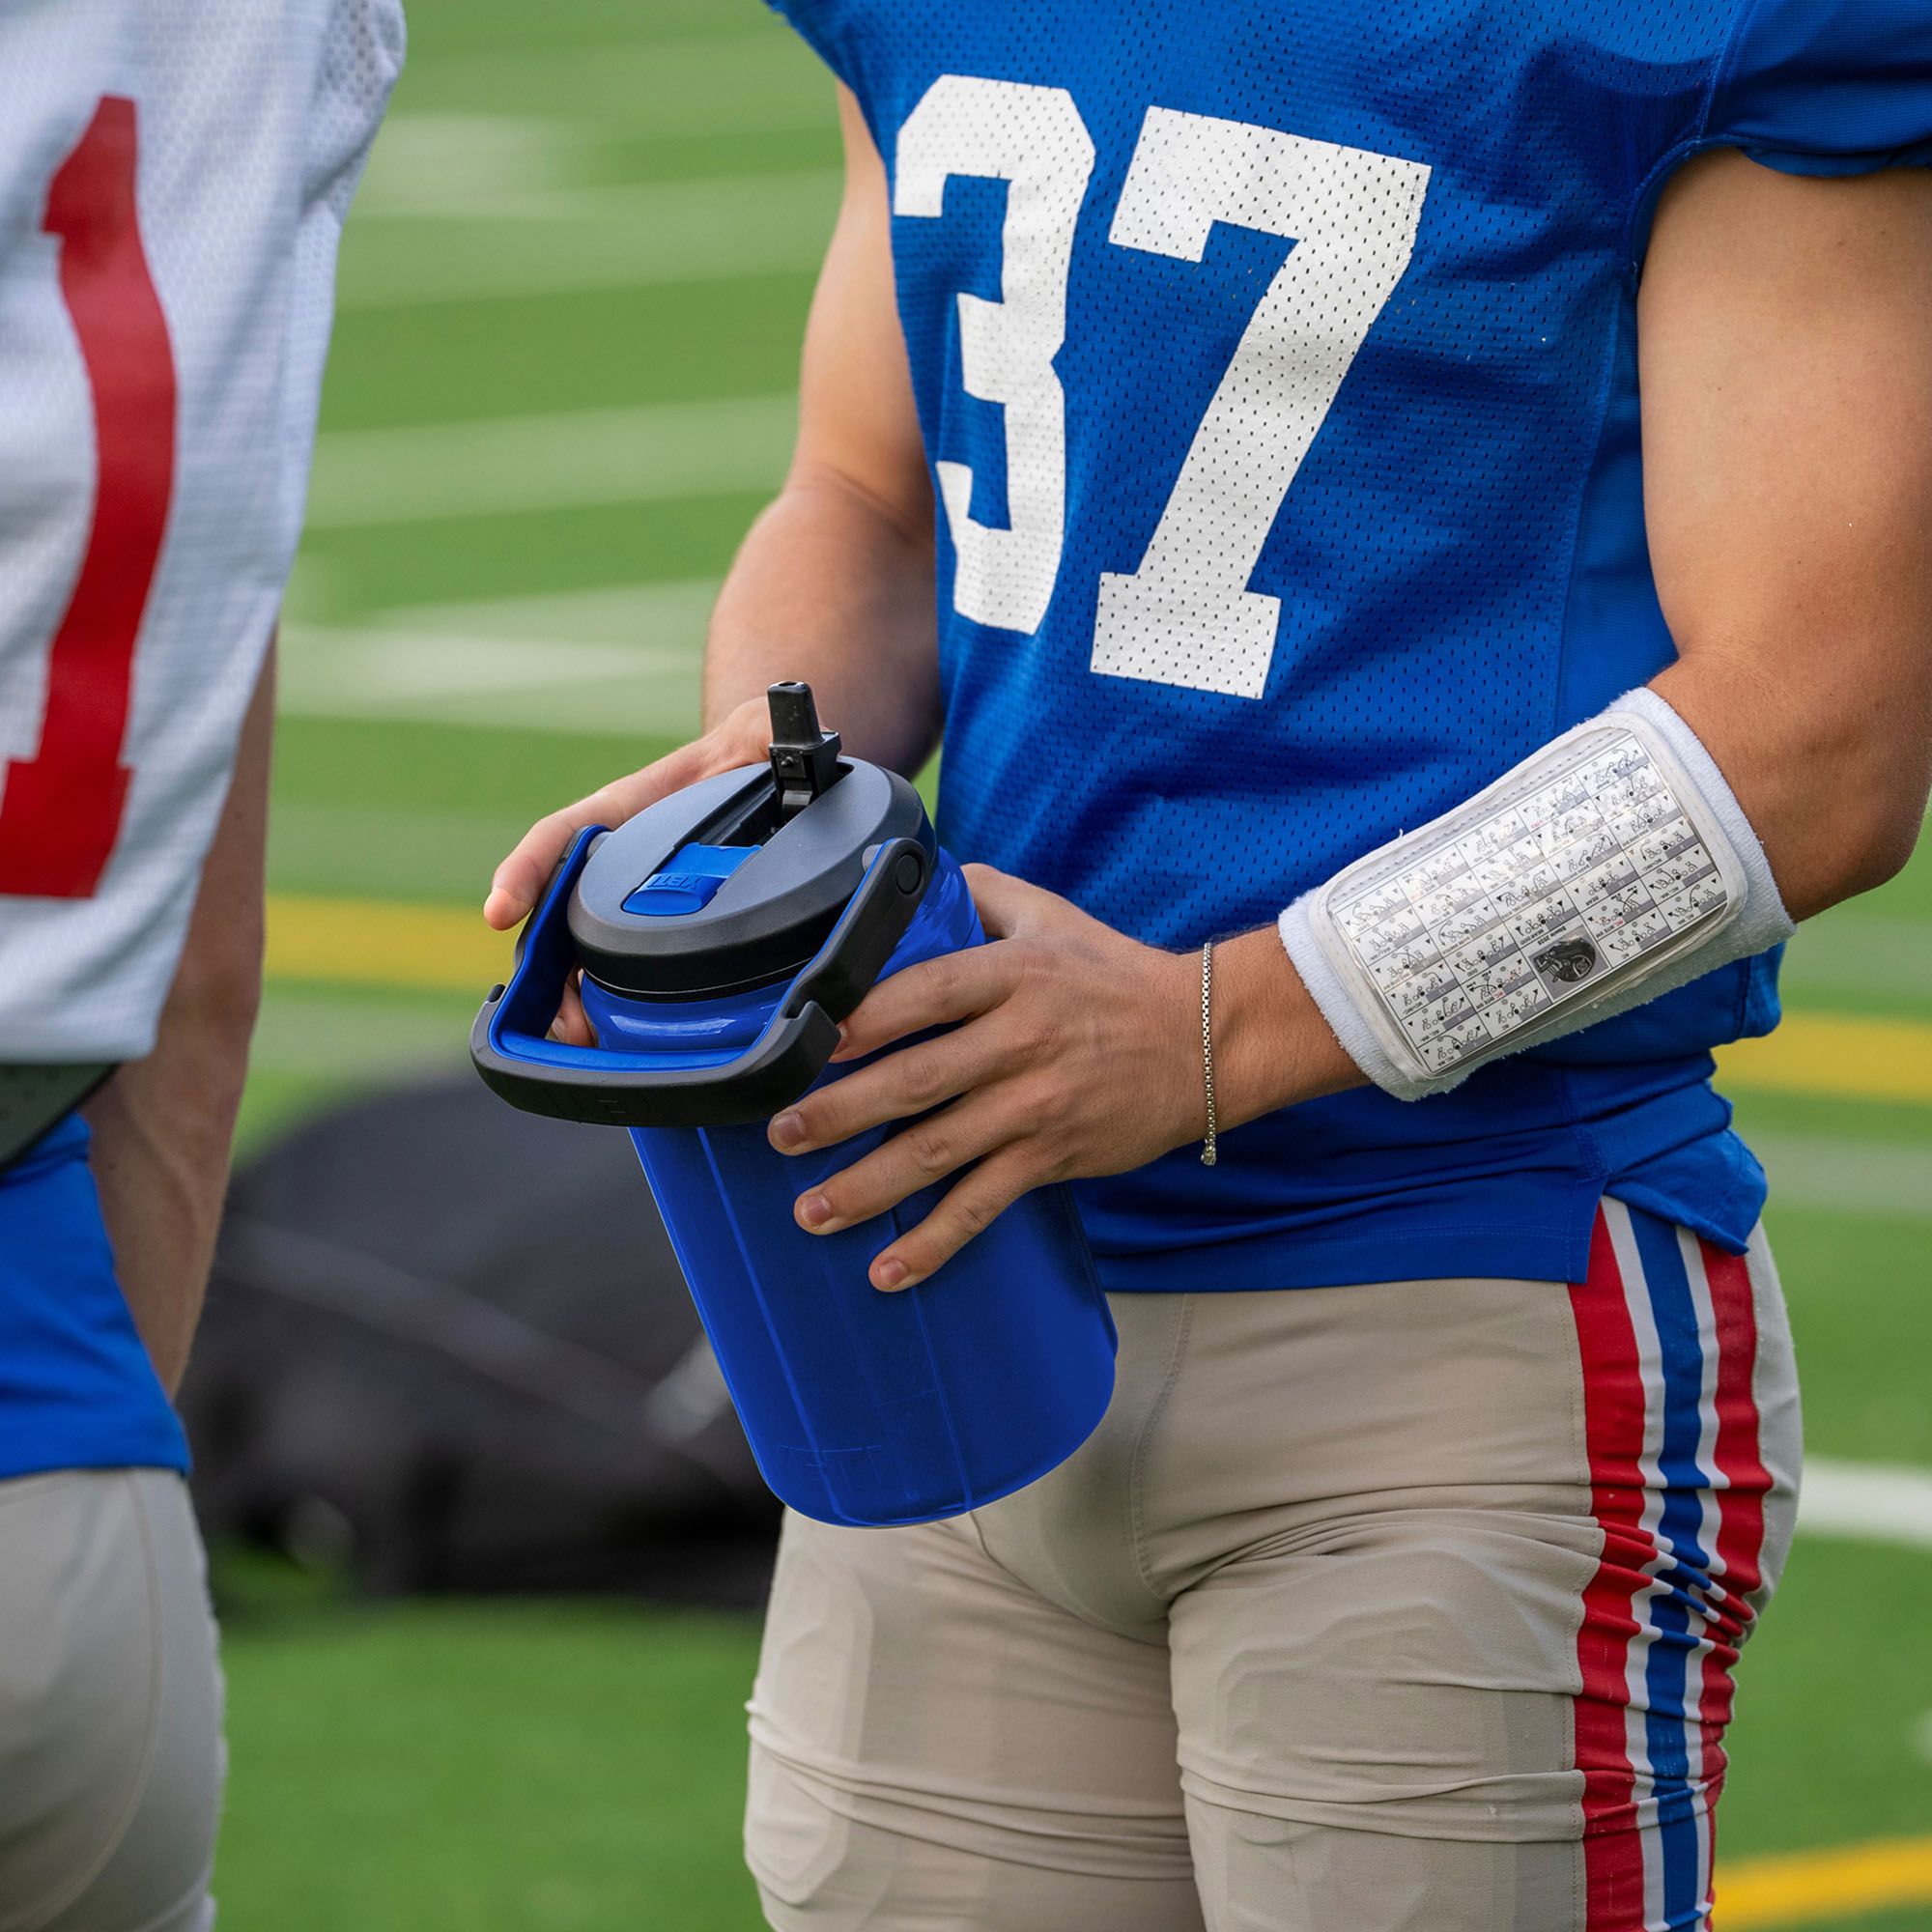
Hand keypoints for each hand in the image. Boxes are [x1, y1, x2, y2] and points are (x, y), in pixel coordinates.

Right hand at [483, 697, 773, 1042]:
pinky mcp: (648, 931)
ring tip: (578, 1039)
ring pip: (573, 951)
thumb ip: (772, 732)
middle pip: (556, 913)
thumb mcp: (767, 735)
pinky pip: (608, 971)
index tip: (501, 911)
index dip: (526, 870)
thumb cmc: (756, 752)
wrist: (768, 776)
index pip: (561, 836)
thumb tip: (784, 736)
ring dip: (565, 999)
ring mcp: (622, 897)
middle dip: (545, 968)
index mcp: (624, 810)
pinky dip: (598, 1008)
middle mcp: (610, 858)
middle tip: (559, 1019)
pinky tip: (606, 1042)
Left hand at [766, 866, 1359, 1290]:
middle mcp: (1020, 1042)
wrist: (1207, 1041)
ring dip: (868, 1186)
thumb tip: (906, 878)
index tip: (806, 1039)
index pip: (924, 993)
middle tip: (781, 1133)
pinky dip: (934, 1240)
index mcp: (1012, 976)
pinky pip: (982, 1204)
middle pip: (915, 1080)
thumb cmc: (1118, 976)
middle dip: (839, 1112)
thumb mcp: (1050, 916)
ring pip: (938, 1151)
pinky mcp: (1052, 1157)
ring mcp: (1036, 1106)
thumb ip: (979, 893)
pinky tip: (888, 1270)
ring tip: (810, 1210)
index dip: (862, 1019)